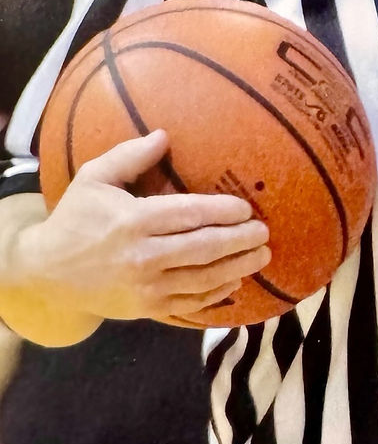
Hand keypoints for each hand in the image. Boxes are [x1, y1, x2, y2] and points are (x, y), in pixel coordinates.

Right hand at [14, 130, 269, 326]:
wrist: (47, 274)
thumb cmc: (75, 219)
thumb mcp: (94, 178)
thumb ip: (130, 155)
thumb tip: (164, 135)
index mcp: (133, 220)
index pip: (189, 215)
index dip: (223, 211)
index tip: (246, 208)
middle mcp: (142, 255)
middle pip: (204, 248)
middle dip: (240, 240)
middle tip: (264, 232)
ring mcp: (145, 287)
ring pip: (203, 279)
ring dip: (237, 267)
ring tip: (261, 256)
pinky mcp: (146, 308)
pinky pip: (189, 304)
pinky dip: (217, 295)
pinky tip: (235, 282)